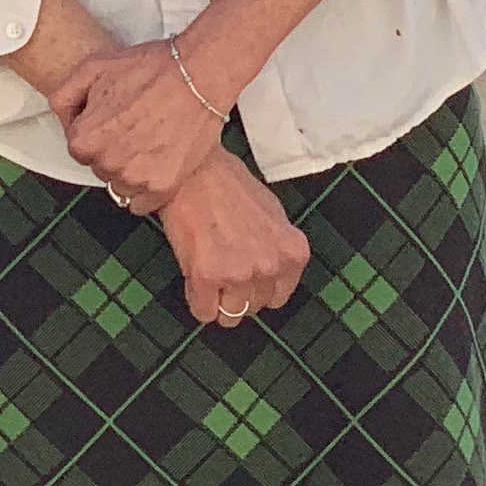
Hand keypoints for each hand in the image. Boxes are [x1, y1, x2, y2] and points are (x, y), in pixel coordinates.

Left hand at [51, 38, 227, 211]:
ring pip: (119, 185)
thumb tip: (63, 120)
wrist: (198, 75)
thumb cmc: (150, 69)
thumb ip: (64, 97)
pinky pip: (141, 204)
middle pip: (100, 167)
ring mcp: (136, 177)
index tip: (113, 121)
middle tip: (135, 128)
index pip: (78, 149)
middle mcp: (107, 163)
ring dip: (129, 171)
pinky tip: (157, 165)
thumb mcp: (91, 68)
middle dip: (112, 151)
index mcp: (85, 139)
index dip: (95, 133)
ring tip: (149, 143)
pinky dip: (146, 190)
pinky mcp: (163, 186)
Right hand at [152, 152, 308, 330]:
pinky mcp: (207, 275)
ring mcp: (240, 273)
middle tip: (220, 270)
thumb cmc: (227, 185)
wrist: (193, 170)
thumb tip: (268, 275)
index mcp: (292, 253)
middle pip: (253, 307)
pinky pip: (203, 312)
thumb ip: (275, 249)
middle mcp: (271, 266)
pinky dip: (196, 301)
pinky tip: (193, 278)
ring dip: (216, 301)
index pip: (278, 298)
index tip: (243, 278)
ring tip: (206, 275)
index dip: (256, 288)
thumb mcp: (272, 215)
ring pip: (229, 316)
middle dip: (235, 294)